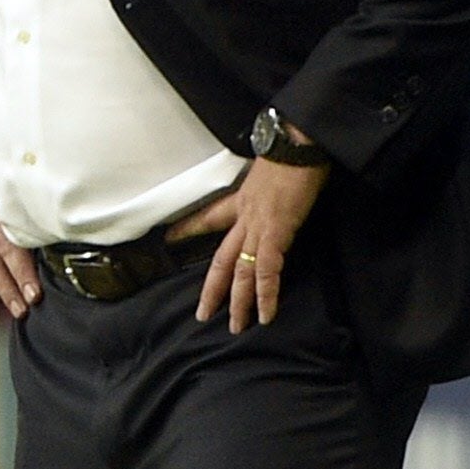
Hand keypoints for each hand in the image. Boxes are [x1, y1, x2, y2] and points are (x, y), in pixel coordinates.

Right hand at [0, 155, 39, 318]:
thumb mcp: (16, 169)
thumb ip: (33, 194)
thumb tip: (63, 220)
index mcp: (0, 195)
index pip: (14, 236)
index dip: (25, 266)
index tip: (38, 288)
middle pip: (1, 252)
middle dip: (16, 282)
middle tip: (31, 303)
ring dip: (1, 289)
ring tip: (17, 311)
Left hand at [196, 157, 326, 332]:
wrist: (299, 141)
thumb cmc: (292, 151)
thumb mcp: (273, 170)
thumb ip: (269, 186)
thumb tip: (278, 188)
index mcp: (243, 199)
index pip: (210, 216)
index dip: (189, 228)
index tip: (169, 238)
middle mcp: (245, 216)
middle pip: (221, 259)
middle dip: (212, 289)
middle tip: (202, 314)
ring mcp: (259, 227)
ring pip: (241, 272)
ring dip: (239, 302)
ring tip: (235, 327)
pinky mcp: (277, 233)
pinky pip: (267, 271)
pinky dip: (266, 295)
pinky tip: (265, 314)